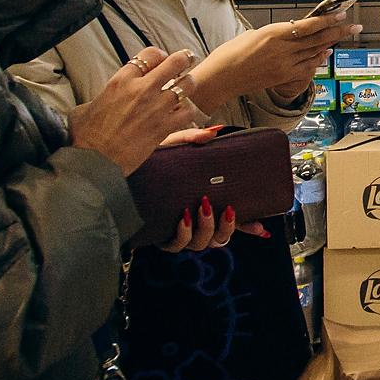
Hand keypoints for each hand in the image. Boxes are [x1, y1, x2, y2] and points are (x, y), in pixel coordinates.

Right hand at [68, 47, 204, 175]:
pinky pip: (188, 111)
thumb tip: (101, 100)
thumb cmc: (85, 136)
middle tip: (187, 60)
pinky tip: (182, 113)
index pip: (150, 54)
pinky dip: (188, 111)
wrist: (94, 161)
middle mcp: (141, 90)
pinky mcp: (164, 127)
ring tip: (186, 88)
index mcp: (121, 81)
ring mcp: (155, 108)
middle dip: (184, 59)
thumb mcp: (85, 107)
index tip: (161, 61)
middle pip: (175, 62)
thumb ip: (100, 97)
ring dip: (188, 85)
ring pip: (186, 85)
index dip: (159, 55)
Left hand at [146, 125, 267, 252]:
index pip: (232, 220)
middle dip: (228, 227)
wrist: (117, 174)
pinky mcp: (160, 236)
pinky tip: (184, 218)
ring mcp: (178, 232)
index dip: (249, 226)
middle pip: (220, 238)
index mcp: (204, 205)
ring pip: (202, 244)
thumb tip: (211, 134)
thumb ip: (191, 137)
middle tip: (226, 207)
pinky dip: (184, 233)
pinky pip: (177, 245)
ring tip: (202, 207)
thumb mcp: (172, 145)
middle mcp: (194, 222)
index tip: (262, 226)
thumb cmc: (148, 163)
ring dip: (207, 228)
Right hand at [201, 16, 360, 105]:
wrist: (221, 78)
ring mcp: (284, 65)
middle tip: (354, 26)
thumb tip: (291, 33)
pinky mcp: (283, 77)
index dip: (328, 20)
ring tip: (343, 36)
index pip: (308, 25)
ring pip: (315, 52)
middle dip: (339, 31)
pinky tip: (325, 54)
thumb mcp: (253, 35)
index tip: (341, 14)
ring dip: (330, 44)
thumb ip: (276, 34)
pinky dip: (318, 59)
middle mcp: (283, 49)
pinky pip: (307, 67)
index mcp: (274, 33)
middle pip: (317, 39)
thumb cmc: (231, 53)